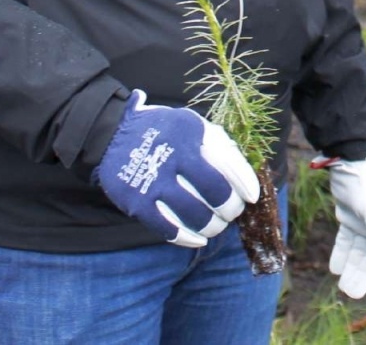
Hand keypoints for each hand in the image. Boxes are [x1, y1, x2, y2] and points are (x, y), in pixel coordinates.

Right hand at [92, 90, 259, 247]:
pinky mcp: (137, 202)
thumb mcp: (193, 126)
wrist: (112, 135)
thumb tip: (246, 179)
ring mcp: (154, 180)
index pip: (229, 163)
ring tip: (216, 226)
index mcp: (193, 133)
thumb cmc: (167, 133)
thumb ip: (219, 146)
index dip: (246, 184)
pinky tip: (198, 239)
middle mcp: (174, 155)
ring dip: (212, 226)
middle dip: (230, 208)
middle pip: (215, 193)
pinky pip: (168, 229)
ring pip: (195, 215)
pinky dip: (187, 238)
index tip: (253, 197)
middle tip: (232, 212)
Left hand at [322, 154, 365, 297]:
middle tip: (353, 295)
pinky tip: (335, 268)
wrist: (353, 165)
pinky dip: (341, 254)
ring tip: (343, 287)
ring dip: (352, 269)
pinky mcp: (349, 218)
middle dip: (364, 276)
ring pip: (358, 252)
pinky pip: (346, 241)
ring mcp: (364, 223)